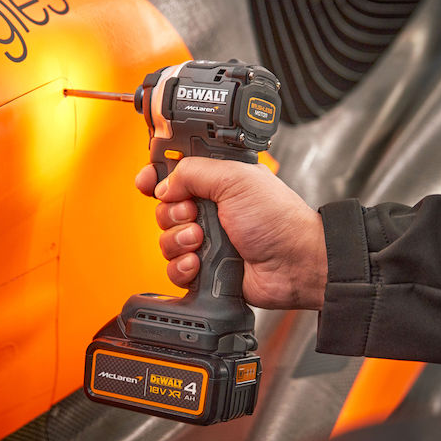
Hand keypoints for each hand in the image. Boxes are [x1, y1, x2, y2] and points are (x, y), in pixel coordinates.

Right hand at [135, 157, 326, 309]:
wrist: (294, 263)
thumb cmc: (277, 218)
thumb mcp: (235, 178)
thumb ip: (193, 172)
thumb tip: (164, 184)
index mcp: (216, 181)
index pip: (174, 174)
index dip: (156, 178)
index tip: (147, 183)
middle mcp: (209, 210)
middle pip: (164, 209)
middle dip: (173, 213)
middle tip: (194, 215)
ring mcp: (206, 239)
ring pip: (166, 240)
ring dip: (178, 241)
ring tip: (201, 241)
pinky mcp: (205, 267)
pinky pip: (174, 268)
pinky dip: (182, 267)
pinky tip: (198, 264)